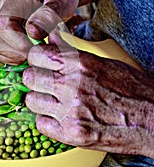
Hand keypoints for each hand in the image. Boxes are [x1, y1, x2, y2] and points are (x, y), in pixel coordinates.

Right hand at [0, 0, 84, 64]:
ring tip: (35, 50)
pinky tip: (30, 50)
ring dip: (16, 57)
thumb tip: (34, 32)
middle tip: (37, 52)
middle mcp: (3, 9)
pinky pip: (0, 51)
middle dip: (17, 53)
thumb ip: (49, 15)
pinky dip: (15, 57)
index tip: (37, 48)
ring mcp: (1, 21)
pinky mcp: (4, 32)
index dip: (19, 44)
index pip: (3, 26)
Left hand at [23, 43, 153, 157]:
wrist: (152, 118)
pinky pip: (40, 123)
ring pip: (31, 100)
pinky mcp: (71, 133)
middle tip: (45, 83)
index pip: (36, 54)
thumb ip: (71, 52)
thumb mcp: (102, 62)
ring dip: (39, 100)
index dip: (36, 58)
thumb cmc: (130, 89)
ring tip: (52, 101)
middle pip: (29, 77)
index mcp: (80, 64)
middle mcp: (71, 86)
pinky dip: (46, 120)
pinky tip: (58, 117)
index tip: (40, 62)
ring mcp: (70, 111)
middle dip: (35, 79)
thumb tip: (49, 39)